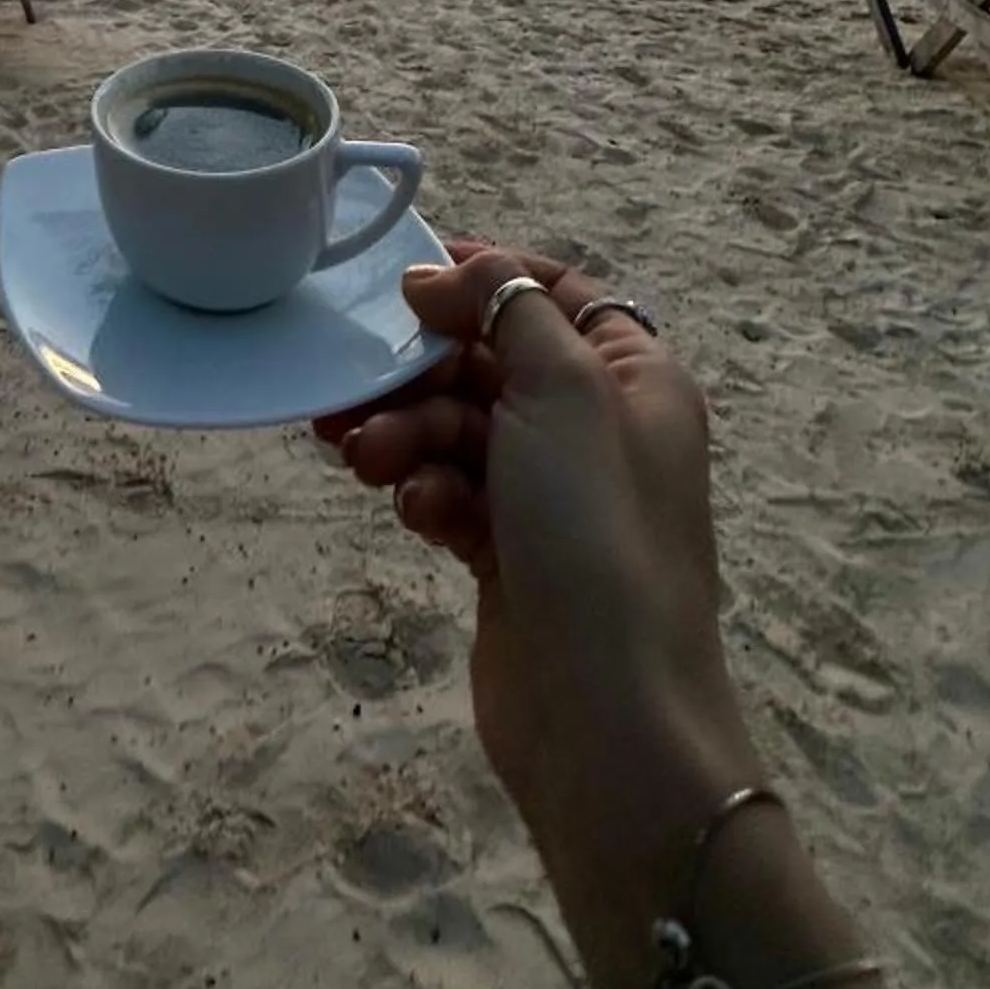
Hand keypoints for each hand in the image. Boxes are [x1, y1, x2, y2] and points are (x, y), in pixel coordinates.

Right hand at [313, 239, 759, 870]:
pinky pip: (454, 495)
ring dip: (408, 433)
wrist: (604, 714)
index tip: (408, 282)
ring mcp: (554, 499)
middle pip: (492, 363)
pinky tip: (412, 513)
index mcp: (635, 376)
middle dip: (421, 371)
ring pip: (460, 431)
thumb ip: (507, 307)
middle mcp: (600, 429)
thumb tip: (445, 274)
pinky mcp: (511, 558)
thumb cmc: (594, 531)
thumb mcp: (562, 388)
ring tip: (365, 460)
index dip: (486, 277)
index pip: (556, 293)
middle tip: (354, 388)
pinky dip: (426, 493)